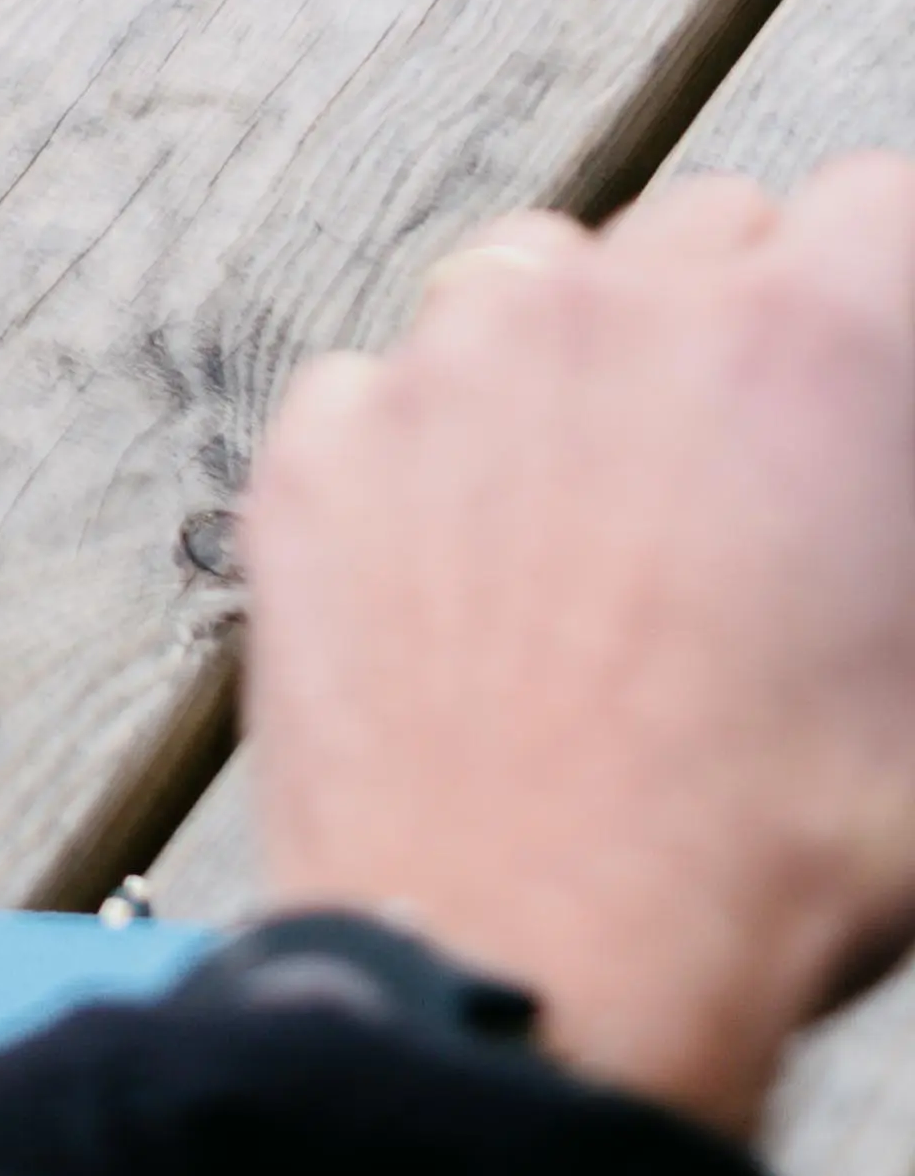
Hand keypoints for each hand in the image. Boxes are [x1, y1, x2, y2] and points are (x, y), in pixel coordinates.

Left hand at [243, 157, 914, 1139]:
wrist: (536, 968)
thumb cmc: (781, 850)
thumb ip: (897, 523)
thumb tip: (857, 493)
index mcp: (817, 341)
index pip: (875, 208)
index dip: (880, 297)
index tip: (867, 380)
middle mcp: (624, 307)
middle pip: (705, 231)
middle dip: (735, 326)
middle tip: (744, 484)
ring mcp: (449, 367)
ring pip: (532, 282)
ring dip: (576, 361)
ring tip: (601, 520)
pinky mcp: (319, 450)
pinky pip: (384, 390)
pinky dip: (424, 454)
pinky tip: (466, 579)